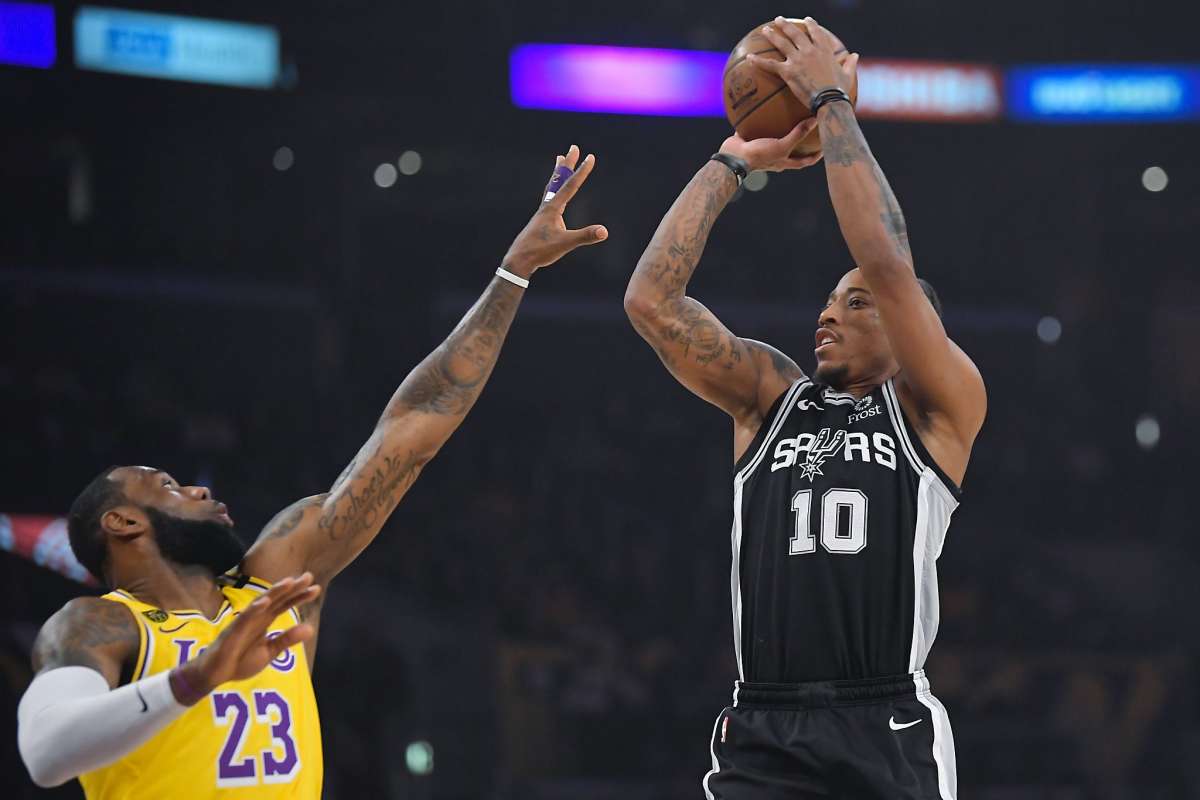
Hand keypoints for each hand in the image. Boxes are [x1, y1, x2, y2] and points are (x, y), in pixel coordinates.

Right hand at [172, 573, 319, 703]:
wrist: (214, 674)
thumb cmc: (239, 661)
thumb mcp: (269, 652)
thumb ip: (287, 640)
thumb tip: (310, 628)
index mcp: (265, 621)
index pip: (284, 605)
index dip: (299, 596)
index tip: (316, 588)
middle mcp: (256, 617)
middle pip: (276, 599)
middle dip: (291, 588)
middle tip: (309, 576)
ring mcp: (243, 623)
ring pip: (261, 604)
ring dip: (274, 592)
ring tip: (289, 582)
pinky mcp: (232, 632)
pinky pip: (243, 619)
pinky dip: (254, 610)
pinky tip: (264, 602)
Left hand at [500, 144, 608, 278]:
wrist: (519, 260)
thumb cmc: (540, 251)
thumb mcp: (565, 243)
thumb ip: (585, 236)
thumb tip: (604, 231)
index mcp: (552, 208)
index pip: (571, 185)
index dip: (582, 171)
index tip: (590, 157)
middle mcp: (547, 206)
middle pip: (558, 179)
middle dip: (568, 164)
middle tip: (573, 147)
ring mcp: (542, 213)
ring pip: (552, 187)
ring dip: (558, 173)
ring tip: (560, 161)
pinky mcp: (540, 221)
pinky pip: (549, 198)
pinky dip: (554, 189)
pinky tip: (556, 196)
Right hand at [719, 118, 823, 171]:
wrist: (733, 157)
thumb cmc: (760, 156)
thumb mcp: (782, 146)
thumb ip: (798, 134)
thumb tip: (815, 120)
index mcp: (783, 161)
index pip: (804, 161)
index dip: (815, 156)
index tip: (825, 148)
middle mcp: (774, 156)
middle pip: (792, 150)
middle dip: (800, 142)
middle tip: (810, 128)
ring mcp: (762, 148)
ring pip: (775, 138)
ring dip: (781, 129)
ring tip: (788, 114)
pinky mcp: (750, 140)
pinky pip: (758, 128)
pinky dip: (762, 119)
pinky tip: (765, 106)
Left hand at [747, 17, 859, 108]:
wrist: (829, 100)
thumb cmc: (840, 91)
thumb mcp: (847, 74)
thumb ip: (850, 63)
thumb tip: (855, 55)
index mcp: (824, 50)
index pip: (817, 33)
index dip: (811, 25)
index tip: (807, 20)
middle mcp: (809, 51)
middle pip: (795, 34)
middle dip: (786, 25)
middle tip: (778, 20)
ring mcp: (798, 59)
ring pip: (781, 43)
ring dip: (772, 35)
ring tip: (765, 30)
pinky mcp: (788, 71)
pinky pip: (769, 64)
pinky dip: (758, 61)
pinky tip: (748, 58)